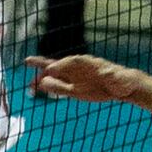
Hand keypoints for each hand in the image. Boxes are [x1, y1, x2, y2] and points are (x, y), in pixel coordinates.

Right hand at [26, 52, 142, 103]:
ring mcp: (74, 78)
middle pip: (56, 65)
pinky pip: (59, 88)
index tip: (48, 71)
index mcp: (86, 63)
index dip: (59, 66)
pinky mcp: (74, 88)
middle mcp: (77, 68)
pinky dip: (49, 89)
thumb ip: (107, 76)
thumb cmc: (121, 80)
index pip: (68, 62)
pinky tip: (39, 91)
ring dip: (42, 81)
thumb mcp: (116, 78)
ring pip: (55, 77)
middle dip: (42, 64)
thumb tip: (102, 73)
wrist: (124, 87)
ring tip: (29, 87)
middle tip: (27, 61)